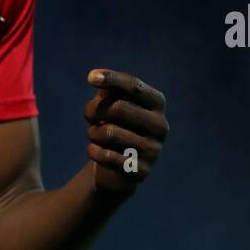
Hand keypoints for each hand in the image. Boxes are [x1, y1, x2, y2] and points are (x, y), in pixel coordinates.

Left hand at [84, 69, 168, 194]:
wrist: (115, 167)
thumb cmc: (113, 125)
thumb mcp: (110, 104)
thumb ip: (108, 90)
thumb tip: (100, 81)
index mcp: (156, 103)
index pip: (134, 86)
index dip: (112, 79)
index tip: (90, 77)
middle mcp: (160, 125)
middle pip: (118, 108)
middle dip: (94, 110)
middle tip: (88, 116)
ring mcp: (154, 150)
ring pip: (109, 133)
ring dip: (92, 132)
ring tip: (93, 135)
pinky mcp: (141, 171)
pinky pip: (107, 156)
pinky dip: (93, 151)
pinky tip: (94, 150)